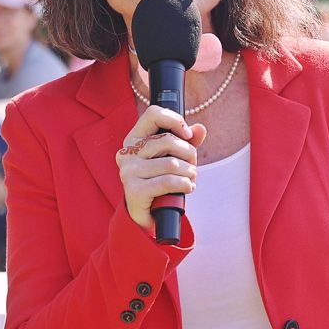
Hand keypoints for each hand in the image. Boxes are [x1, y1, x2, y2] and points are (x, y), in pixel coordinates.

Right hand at [117, 105, 206, 231]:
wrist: (146, 214)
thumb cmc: (160, 180)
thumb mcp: (173, 157)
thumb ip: (186, 142)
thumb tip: (200, 129)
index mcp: (134, 139)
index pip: (153, 114)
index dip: (175, 120)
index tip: (188, 135)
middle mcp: (127, 153)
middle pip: (168, 140)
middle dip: (189, 153)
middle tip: (192, 165)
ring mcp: (128, 172)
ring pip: (172, 164)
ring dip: (190, 172)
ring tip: (191, 178)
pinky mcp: (134, 191)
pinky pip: (168, 181)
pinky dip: (184, 184)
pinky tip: (188, 187)